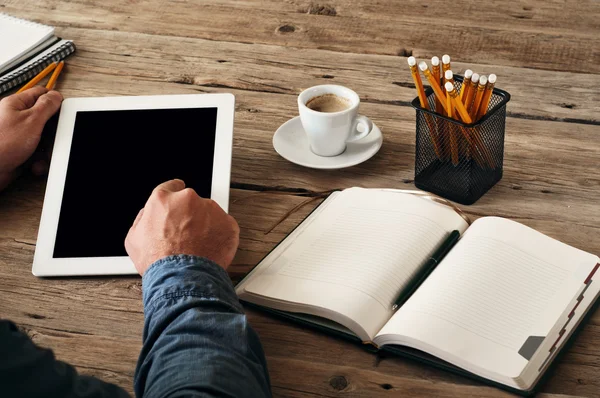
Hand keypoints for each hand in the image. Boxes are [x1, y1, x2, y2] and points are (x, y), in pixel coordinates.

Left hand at [0, 87, 62, 191]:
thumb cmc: (1, 144)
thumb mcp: (31, 121)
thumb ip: (46, 106)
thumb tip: (56, 95)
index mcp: (15, 105)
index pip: (40, 94)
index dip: (54, 100)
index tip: (64, 109)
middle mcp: (16, 119)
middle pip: (45, 119)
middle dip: (53, 131)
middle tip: (54, 136)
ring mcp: (19, 136)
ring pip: (44, 138)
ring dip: (47, 149)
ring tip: (43, 154)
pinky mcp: (21, 151)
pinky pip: (38, 152)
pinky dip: (40, 159)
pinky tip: (35, 163)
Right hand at [125, 179, 239, 275]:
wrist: (182, 278)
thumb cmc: (158, 261)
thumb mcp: (134, 239)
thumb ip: (142, 220)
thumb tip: (147, 215)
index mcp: (163, 200)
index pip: (170, 187)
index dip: (174, 194)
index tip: (178, 199)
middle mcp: (188, 200)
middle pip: (190, 201)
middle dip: (189, 215)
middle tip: (185, 235)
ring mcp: (210, 210)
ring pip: (209, 213)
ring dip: (205, 224)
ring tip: (198, 246)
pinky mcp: (227, 223)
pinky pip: (224, 226)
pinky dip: (220, 235)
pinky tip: (210, 248)